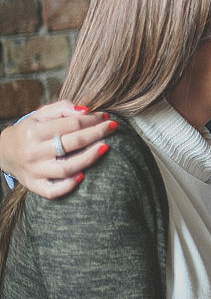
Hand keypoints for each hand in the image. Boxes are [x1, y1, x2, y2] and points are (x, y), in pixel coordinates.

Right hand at [0, 100, 116, 198]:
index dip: (92, 119)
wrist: (4, 151)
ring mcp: (34, 171)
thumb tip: (86, 110)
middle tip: (113, 127)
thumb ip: (62, 108)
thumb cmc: (30, 130)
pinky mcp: (35, 185)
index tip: (106, 117)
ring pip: (67, 168)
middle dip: (97, 133)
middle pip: (72, 143)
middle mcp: (33, 152)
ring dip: (89, 158)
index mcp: (34, 132)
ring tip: (105, 147)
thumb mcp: (40, 115)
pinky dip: (68, 186)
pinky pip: (53, 191)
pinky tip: (83, 176)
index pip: (71, 124)